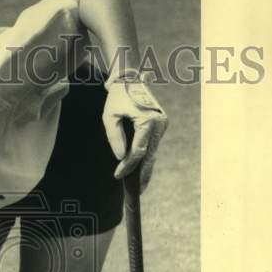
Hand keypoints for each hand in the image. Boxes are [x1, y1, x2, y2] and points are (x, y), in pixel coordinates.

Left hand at [102, 73, 167, 191]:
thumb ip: (114, 136)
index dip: (127, 166)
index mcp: (147, 121)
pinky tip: (141, 170)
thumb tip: (121, 156)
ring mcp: (162, 125)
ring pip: (153, 152)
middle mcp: (159, 124)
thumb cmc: (117, 97)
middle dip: (142, 175)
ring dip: (145, 168)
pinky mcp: (160, 126)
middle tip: (136, 193)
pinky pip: (152, 146)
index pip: (138, 152)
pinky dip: (146, 158)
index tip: (117, 176)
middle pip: (150, 156)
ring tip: (139, 186)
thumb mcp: (109, 116)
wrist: (130, 79)